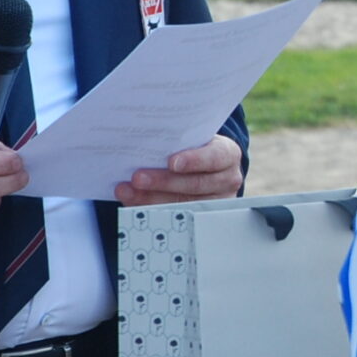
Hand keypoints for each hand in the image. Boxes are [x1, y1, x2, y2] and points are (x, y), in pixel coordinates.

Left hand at [114, 135, 244, 206]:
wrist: (206, 166)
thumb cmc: (196, 148)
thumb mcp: (196, 140)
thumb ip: (180, 141)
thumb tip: (145, 140)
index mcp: (228, 154)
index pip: (215, 157)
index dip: (194, 160)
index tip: (171, 162)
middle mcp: (227, 180)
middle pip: (195, 184)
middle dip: (164, 182)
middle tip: (137, 178)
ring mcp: (216, 202)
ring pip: (182, 203)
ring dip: (151, 197)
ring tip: (127, 191)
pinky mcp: (201, 217)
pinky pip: (175, 215)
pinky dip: (151, 208)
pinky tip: (133, 201)